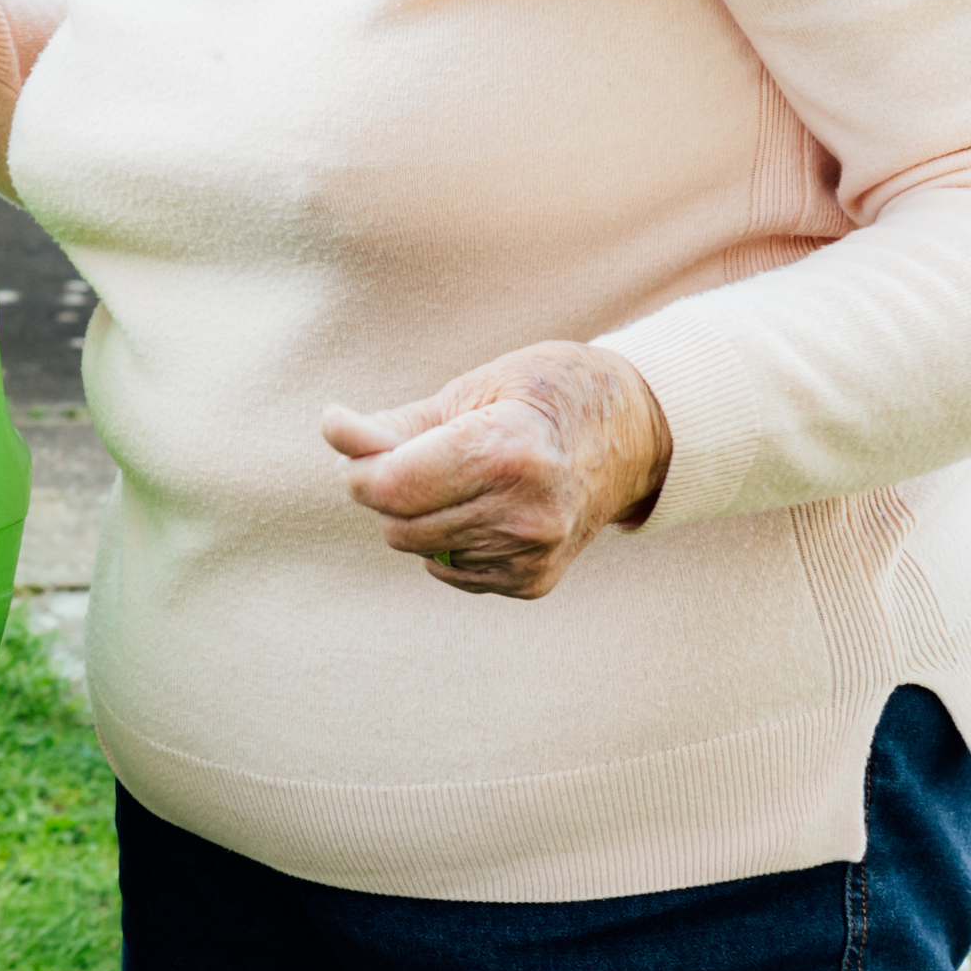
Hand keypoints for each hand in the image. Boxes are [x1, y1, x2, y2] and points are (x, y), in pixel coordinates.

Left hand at [319, 343, 674, 599]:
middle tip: (404, 450)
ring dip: (417, 513)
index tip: (345, 434)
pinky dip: (447, 538)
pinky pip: (449, 567)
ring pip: (419, 548)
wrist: (635, 433)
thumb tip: (335, 433)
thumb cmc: (545, 395)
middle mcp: (525, 513)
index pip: (393, 486)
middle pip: (398, 523)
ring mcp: (533, 555)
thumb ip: (398, 423)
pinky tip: (483, 505)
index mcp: (507, 453)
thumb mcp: (473, 388)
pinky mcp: (534, 582)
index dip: (357, 467)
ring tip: (458, 474)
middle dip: (384, 488)